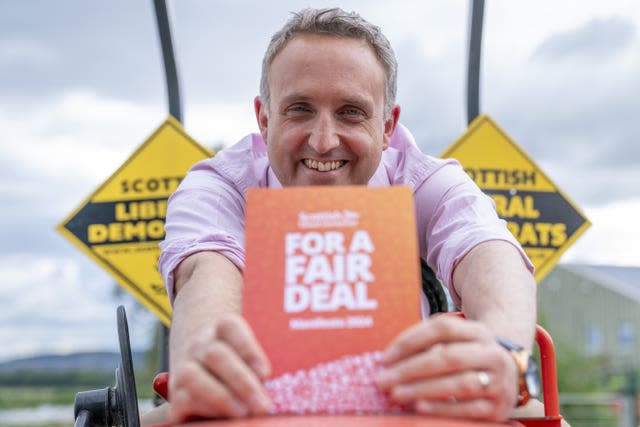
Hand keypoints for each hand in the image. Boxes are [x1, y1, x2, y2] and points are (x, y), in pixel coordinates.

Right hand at [168, 314, 272, 421]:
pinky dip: (206, 408)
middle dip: (241, 381)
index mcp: (221, 327)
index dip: (248, 350)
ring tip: (243, 413)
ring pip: (192, 375)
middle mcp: (199, 344)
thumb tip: (264, 392)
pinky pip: (184, 399)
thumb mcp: (248, 356)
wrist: (201, 364)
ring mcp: (183, 366)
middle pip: (215, 354)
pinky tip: (225, 417)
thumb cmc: (237, 362)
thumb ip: (256, 370)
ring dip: (221, 397)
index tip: (266, 374)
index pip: (230, 327)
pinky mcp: (175, 393)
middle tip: (262, 405)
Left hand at [375, 315, 518, 420]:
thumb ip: (428, 344)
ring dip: (423, 389)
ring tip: (397, 394)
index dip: (411, 341)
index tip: (385, 357)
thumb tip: (390, 360)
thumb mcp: (457, 343)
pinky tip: (419, 406)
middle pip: (449, 357)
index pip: (442, 328)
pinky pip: (468, 409)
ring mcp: (499, 381)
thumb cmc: (469, 359)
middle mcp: (492, 353)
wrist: (511, 379)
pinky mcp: (499, 407)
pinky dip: (441, 407)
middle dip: (411, 369)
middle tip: (384, 379)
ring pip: (459, 383)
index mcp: (478, 331)